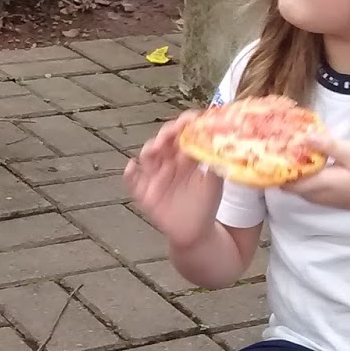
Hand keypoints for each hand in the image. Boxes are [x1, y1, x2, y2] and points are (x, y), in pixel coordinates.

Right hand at [124, 112, 223, 248]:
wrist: (196, 231)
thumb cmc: (206, 203)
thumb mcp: (215, 180)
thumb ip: (215, 161)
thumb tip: (220, 142)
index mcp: (185, 155)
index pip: (182, 132)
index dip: (185, 123)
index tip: (191, 119)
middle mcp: (168, 161)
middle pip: (163, 140)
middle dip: (166, 133)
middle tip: (173, 133)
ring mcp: (155, 175)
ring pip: (146, 155)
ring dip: (150, 148)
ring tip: (157, 148)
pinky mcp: (144, 192)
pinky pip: (132, 180)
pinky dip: (130, 172)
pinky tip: (133, 166)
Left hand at [281, 135, 349, 215]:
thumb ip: (329, 146)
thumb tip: (305, 136)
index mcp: (318, 184)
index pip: (285, 178)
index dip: (276, 163)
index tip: (273, 144)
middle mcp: (312, 194)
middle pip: (286, 181)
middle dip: (280, 163)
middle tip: (279, 140)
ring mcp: (316, 198)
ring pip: (294, 183)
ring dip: (290, 167)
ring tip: (289, 144)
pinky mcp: (322, 197)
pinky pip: (303, 184)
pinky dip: (300, 172)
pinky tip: (305, 156)